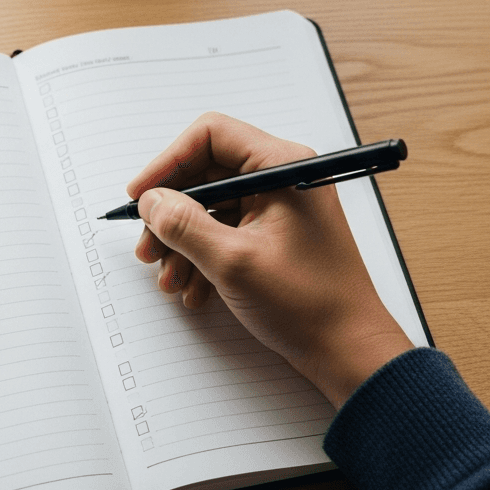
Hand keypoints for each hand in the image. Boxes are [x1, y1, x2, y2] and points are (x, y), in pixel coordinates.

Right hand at [127, 113, 411, 408]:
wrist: (348, 352)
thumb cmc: (310, 304)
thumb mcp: (233, 262)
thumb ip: (184, 225)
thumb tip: (151, 201)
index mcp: (282, 167)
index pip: (210, 136)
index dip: (168, 163)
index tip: (141, 195)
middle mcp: (280, 179)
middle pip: (204, 175)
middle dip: (170, 213)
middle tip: (148, 245)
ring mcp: (277, 208)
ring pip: (208, 208)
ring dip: (181, 242)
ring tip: (170, 278)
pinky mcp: (271, 235)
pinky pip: (221, 233)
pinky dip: (200, 258)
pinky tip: (193, 289)